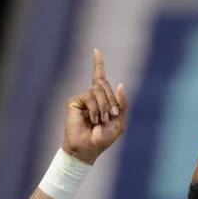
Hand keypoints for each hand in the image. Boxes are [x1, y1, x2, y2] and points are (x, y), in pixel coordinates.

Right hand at [62, 48, 127, 163]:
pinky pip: (90, 96)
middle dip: (111, 100)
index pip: (100, 78)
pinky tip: (93, 120)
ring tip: (101, 120)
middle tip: (111, 116)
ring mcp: (82, 98)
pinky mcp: (74, 102)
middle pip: (104, 84)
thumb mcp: (120, 122)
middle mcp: (91, 96)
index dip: (98, 64)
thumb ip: (122, 104)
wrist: (88, 148)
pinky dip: (95, 109)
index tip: (96, 50)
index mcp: (102, 99)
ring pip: (98, 90)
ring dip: (104, 106)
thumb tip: (121, 84)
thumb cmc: (104, 138)